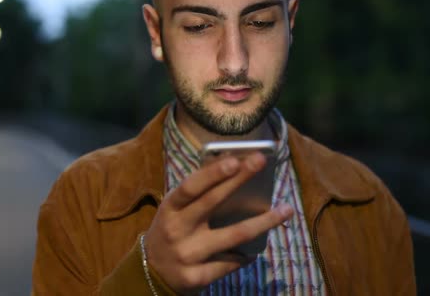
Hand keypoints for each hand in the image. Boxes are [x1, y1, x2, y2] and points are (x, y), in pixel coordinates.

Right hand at [144, 153, 293, 293]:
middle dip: (239, 180)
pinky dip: (245, 255)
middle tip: (261, 162)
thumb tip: (231, 163)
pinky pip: (230, 263)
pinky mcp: (196, 277)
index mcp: (170, 208)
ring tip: (286, 210)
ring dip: (264, 222)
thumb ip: (197, 192)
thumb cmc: (171, 230)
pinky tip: (254, 250)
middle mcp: (177, 230)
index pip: (191, 187)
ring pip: (233, 236)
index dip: (212, 174)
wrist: (151, 272)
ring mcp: (187, 255)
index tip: (236, 160)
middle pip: (212, 203)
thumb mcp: (175, 210)